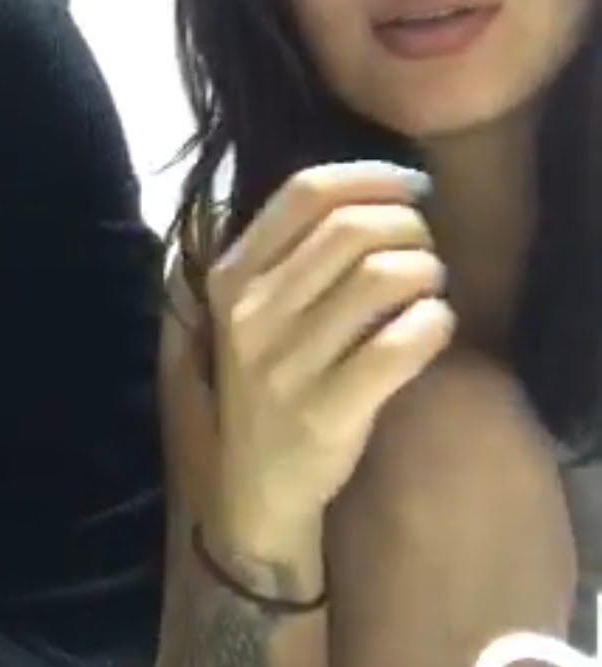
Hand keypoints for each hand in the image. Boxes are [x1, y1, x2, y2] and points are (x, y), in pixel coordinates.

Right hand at [205, 160, 454, 562]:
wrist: (257, 489)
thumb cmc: (272, 385)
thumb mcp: (254, 312)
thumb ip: (293, 252)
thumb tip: (379, 189)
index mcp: (230, 278)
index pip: (305, 193)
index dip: (372, 177)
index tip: (412, 187)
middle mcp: (250, 316)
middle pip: (352, 228)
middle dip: (410, 226)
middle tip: (425, 250)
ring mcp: (286, 366)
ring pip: (384, 277)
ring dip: (427, 272)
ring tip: (428, 290)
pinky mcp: (327, 411)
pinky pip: (402, 343)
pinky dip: (435, 323)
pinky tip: (434, 328)